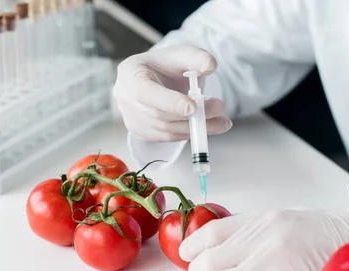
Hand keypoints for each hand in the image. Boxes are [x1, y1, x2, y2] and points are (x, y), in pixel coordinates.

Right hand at [113, 44, 232, 141]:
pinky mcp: (141, 132)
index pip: (146, 92)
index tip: (193, 108)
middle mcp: (126, 97)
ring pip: (166, 130)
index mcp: (130, 73)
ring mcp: (131, 118)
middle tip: (220, 109)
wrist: (155, 79)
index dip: (169, 102)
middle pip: (159, 115)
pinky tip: (207, 126)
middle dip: (192, 116)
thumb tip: (211, 66)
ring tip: (223, 122)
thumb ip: (197, 57)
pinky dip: (189, 133)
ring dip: (197, 129)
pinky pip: (167, 137)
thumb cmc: (166, 65)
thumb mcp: (182, 54)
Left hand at [178, 208, 348, 270]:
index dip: (194, 243)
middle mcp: (265, 240)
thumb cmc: (333, 237)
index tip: (185, 253)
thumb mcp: (293, 220)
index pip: (215, 229)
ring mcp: (274, 267)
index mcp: (266, 220)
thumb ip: (262, 231)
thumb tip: (232, 245)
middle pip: (214, 258)